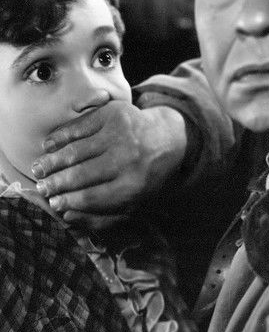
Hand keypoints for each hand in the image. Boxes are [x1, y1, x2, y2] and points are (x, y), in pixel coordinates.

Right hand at [32, 100, 187, 229]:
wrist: (168, 138)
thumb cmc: (145, 176)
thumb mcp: (134, 203)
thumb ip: (102, 217)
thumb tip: (66, 217)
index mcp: (134, 185)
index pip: (93, 196)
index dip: (68, 201)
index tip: (52, 202)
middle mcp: (128, 159)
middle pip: (81, 174)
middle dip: (55, 182)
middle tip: (40, 186)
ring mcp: (121, 134)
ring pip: (76, 150)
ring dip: (52, 160)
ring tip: (38, 168)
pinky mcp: (114, 114)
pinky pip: (79, 127)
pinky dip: (60, 136)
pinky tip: (49, 145)